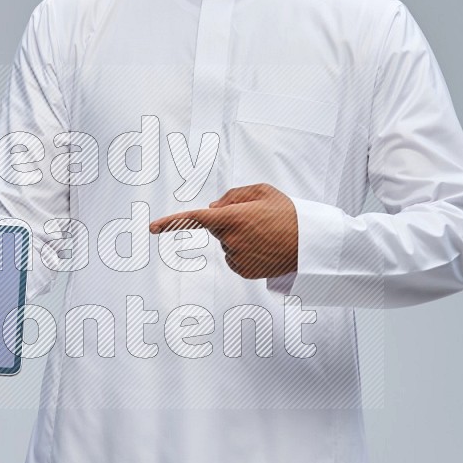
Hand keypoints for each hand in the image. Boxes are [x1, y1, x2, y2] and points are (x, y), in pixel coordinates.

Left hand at [150, 182, 297, 278]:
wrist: (309, 243)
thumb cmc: (287, 214)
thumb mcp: (262, 192)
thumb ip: (232, 196)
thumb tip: (212, 207)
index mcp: (233, 217)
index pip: (194, 219)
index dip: (171, 222)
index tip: (152, 228)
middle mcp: (231, 239)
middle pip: (217, 228)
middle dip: (230, 222)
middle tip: (258, 220)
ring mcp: (236, 257)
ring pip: (227, 244)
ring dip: (240, 238)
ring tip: (265, 235)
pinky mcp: (243, 271)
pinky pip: (234, 258)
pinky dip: (245, 253)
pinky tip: (263, 248)